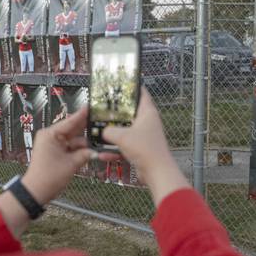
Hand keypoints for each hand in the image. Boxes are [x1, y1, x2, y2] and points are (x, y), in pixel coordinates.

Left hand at [20, 107, 97, 205]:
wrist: (36, 192)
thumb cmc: (48, 177)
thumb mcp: (72, 164)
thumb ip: (86, 154)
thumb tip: (97, 150)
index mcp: (51, 134)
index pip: (70, 121)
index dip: (82, 114)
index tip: (92, 106)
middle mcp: (50, 137)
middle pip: (73, 130)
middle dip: (87, 131)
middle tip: (101, 126)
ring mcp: (52, 144)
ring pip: (73, 140)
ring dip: (84, 145)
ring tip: (99, 146)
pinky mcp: (55, 152)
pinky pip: (70, 147)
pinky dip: (79, 151)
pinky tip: (90, 152)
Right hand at [102, 89, 189, 205]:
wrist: (156, 172)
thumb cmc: (145, 149)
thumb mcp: (121, 136)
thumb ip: (109, 131)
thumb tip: (102, 131)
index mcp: (147, 112)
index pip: (140, 93)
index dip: (130, 86)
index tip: (119, 83)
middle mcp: (147, 121)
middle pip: (130, 112)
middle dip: (116, 112)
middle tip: (102, 109)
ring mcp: (144, 135)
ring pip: (125, 129)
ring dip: (113, 134)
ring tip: (99, 133)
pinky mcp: (141, 148)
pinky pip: (125, 145)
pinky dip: (115, 149)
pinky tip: (104, 154)